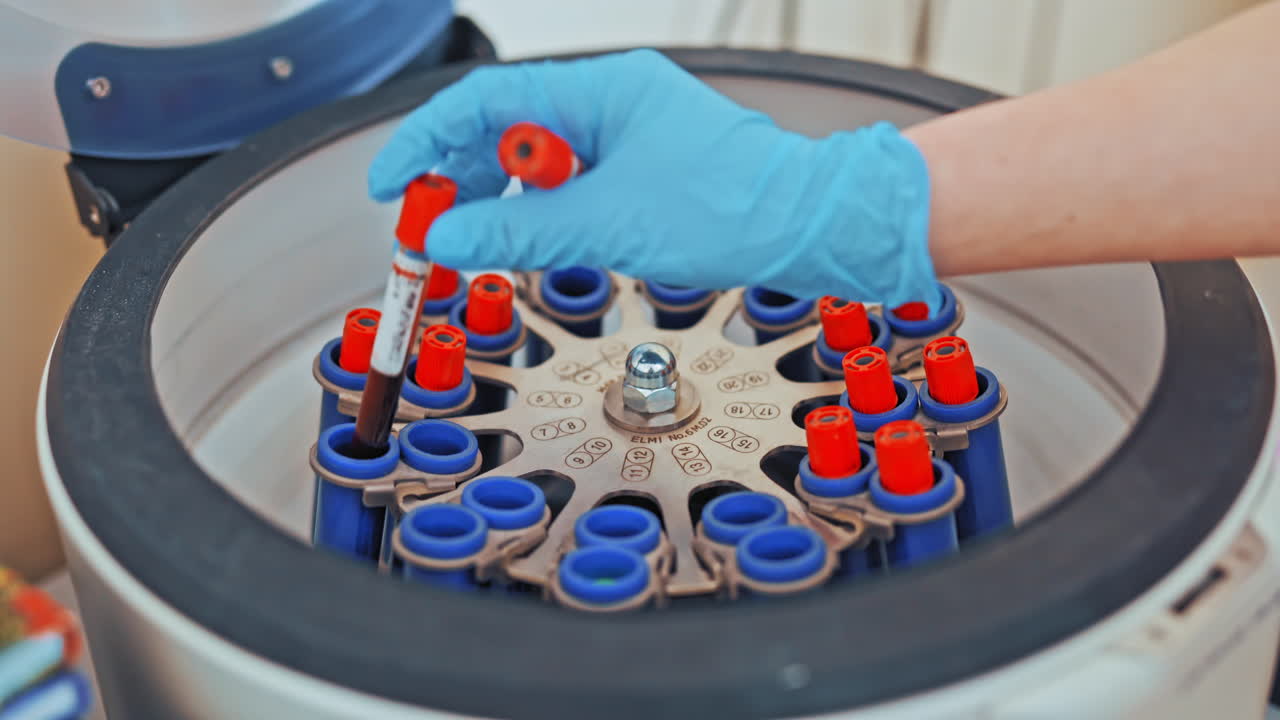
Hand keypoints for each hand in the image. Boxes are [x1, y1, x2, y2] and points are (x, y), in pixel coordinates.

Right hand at [368, 49, 939, 308]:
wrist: (811, 227)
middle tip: (424, 229)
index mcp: (601, 91)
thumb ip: (516, 231)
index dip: (426, 144)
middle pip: (504, 131)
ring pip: (537, 161)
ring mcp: (629, 136)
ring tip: (468, 242)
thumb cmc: (735, 207)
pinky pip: (572, 184)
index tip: (392, 187)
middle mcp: (611, 103)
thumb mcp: (608, 223)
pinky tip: (526, 240)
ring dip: (496, 201)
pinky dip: (539, 212)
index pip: (485, 105)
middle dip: (456, 179)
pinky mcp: (644, 171)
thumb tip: (446, 238)